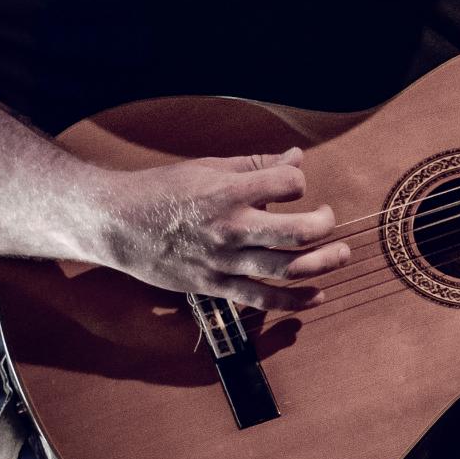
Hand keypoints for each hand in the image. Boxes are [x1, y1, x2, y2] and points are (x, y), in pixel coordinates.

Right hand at [100, 147, 348, 309]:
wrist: (118, 223)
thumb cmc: (163, 190)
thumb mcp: (209, 166)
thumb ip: (256, 165)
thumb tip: (297, 157)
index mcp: (229, 192)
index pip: (288, 184)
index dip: (298, 181)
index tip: (292, 185)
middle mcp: (231, 229)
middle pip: (298, 233)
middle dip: (326, 226)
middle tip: (331, 220)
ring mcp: (224, 262)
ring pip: (288, 270)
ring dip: (324, 264)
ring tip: (341, 255)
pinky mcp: (216, 286)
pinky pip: (263, 300)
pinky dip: (295, 301)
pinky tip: (317, 295)